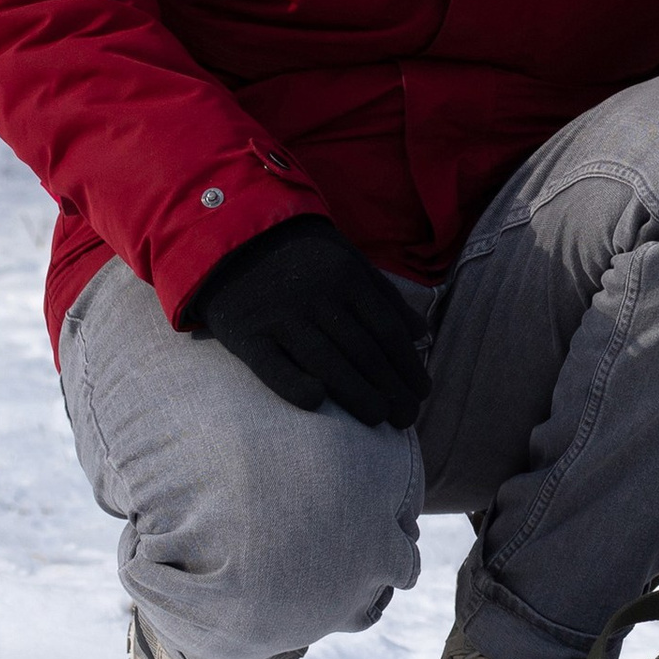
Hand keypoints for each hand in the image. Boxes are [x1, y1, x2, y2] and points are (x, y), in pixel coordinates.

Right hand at [186, 216, 428, 428]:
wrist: (235, 239)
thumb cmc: (304, 257)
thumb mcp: (350, 261)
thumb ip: (384, 295)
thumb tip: (420, 333)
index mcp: (347, 278)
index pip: (386, 330)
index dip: (408, 364)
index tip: (422, 391)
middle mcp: (318, 297)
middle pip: (362, 350)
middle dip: (390, 388)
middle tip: (408, 417)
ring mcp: (281, 316)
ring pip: (326, 361)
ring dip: (356, 394)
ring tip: (380, 419)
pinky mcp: (246, 333)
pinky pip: (271, 365)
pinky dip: (292, 384)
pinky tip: (317, 402)